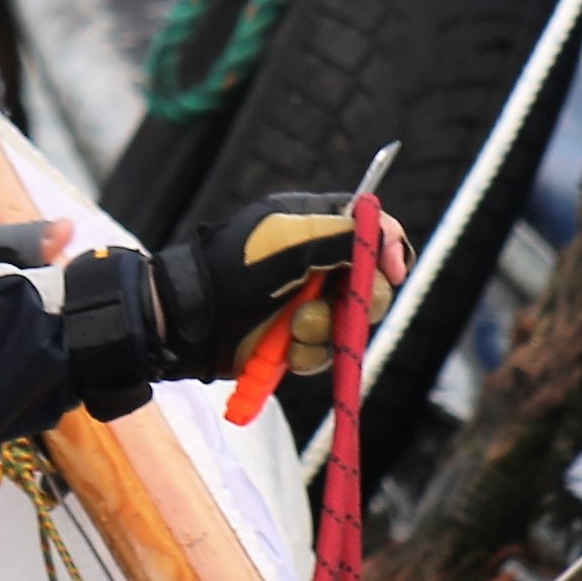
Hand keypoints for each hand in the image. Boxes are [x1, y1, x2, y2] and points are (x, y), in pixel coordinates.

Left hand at [151, 193, 416, 385]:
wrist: (189, 321)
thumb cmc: (233, 270)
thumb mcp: (289, 242)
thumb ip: (339, 235)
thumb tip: (381, 234)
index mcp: (311, 226)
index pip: (367, 227)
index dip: (388, 245)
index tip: (392, 269)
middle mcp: (312, 263)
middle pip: (367, 280)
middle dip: (359, 299)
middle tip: (347, 307)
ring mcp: (303, 302)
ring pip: (348, 322)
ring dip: (324, 330)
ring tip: (292, 328)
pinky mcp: (291, 339)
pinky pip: (323, 352)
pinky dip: (307, 354)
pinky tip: (284, 350)